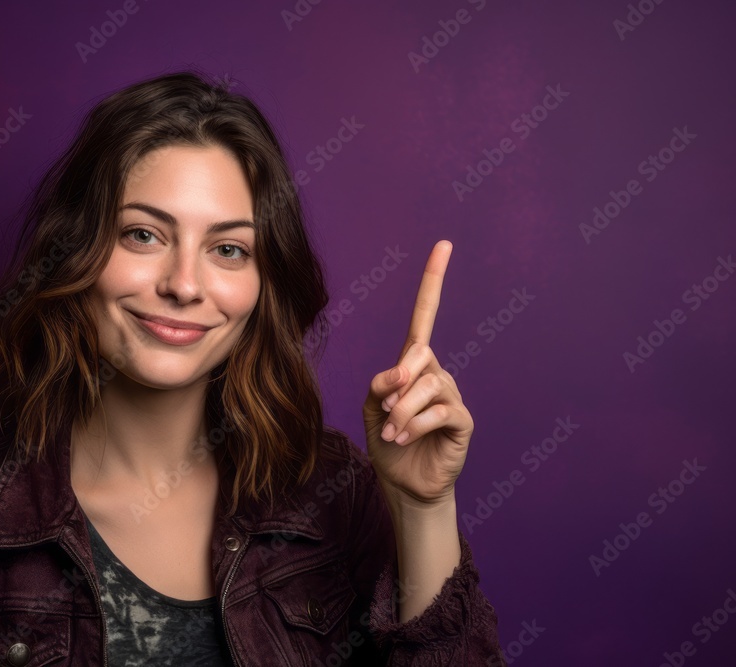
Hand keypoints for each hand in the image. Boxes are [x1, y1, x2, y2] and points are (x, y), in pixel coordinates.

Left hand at [362, 240, 473, 508]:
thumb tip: (400, 372)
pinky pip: (439, 409)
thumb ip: (381, 383)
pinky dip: (415, 424)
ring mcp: (452, 395)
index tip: (444, 245)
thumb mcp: (371, 408)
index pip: (424, 316)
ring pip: (425, 385)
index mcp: (412, 365)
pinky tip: (404, 438)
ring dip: (400, 412)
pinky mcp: (463, 420)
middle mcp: (436, 373)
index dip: (433, 281)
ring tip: (391, 433)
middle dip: (395, 386)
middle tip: (384, 413)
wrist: (403, 484)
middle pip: (417, 355)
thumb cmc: (386, 443)